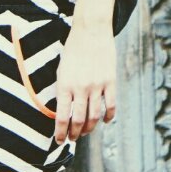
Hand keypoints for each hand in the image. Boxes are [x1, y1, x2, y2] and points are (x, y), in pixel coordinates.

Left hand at [50, 26, 116, 142]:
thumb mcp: (61, 69)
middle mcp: (80, 87)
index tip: (59, 140)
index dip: (60, 132)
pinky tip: (105, 121)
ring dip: (89, 128)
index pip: (62, 116)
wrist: (91, 31)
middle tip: (73, 139)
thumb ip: (63, 89)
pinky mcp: (110, 82)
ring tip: (85, 132)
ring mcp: (97, 86)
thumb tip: (63, 110)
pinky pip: (111, 106)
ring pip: (94, 116)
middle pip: (78, 120)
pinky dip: (108, 117)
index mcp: (64, 84)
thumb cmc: (72, 50)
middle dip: (75, 134)